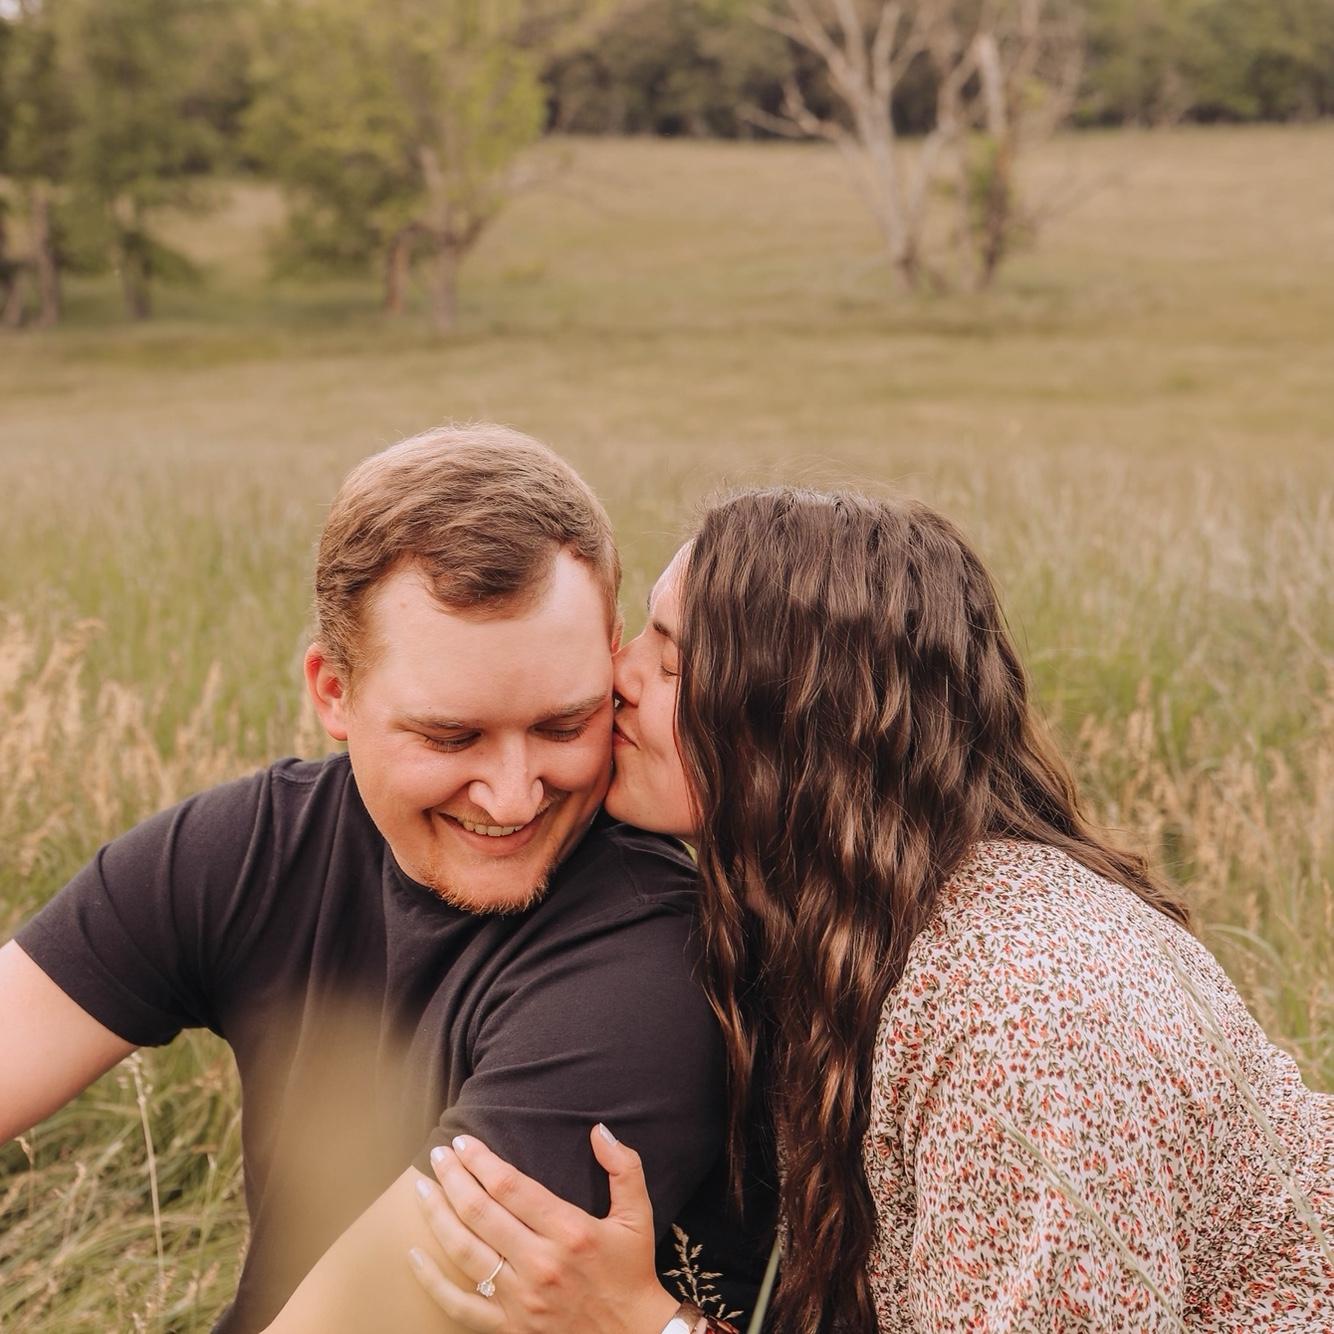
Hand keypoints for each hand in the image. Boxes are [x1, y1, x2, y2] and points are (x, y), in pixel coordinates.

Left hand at [408, 1123, 680, 1333]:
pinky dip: (432, 1281)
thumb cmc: (632, 1271)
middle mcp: (540, 1263)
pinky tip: (414, 1256)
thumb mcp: (638, 1214)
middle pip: (480, 1212)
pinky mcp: (510, 1327)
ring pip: (464, 1251)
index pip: (510, 1186)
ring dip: (438, 1216)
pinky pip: (460, 1305)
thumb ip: (624, 1167)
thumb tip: (599, 1130)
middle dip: (453, 1178)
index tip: (462, 1142)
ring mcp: (521, 1298)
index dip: (480, 1160)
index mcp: (569, 1231)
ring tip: (422, 1189)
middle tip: (437, 1156)